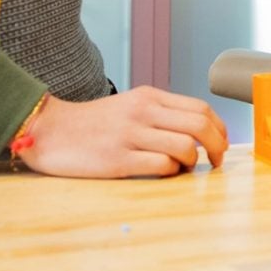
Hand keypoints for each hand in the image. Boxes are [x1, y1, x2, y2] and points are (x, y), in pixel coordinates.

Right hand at [18, 86, 229, 178]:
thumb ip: (161, 113)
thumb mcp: (130, 105)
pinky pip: (162, 166)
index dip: (220, 128)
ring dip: (194, 162)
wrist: (48, 130)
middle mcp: (143, 112)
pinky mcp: (118, 159)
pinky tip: (166, 173)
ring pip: (185, 147)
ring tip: (187, 168)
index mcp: (149, 97)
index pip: (200, 108)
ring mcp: (131, 135)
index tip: (222, 143)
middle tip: (216, 160)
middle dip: (218, 146)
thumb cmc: (93, 123)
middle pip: (200, 126)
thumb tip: (198, 132)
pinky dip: (172, 172)